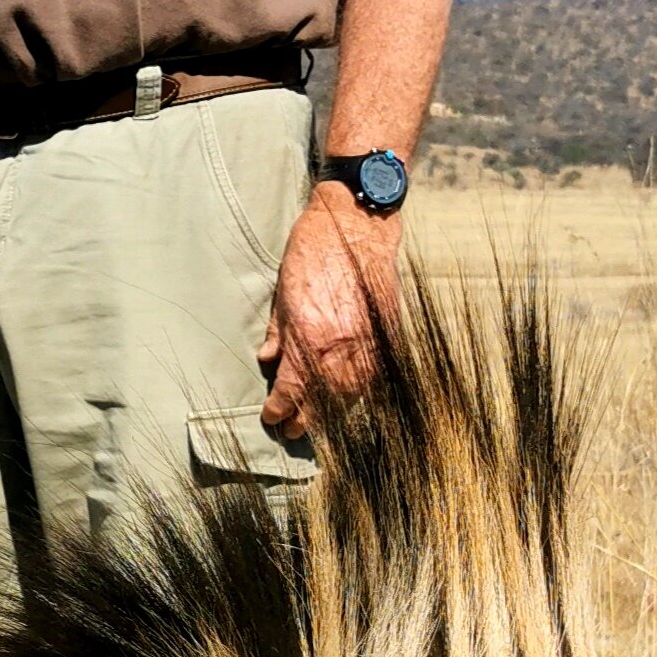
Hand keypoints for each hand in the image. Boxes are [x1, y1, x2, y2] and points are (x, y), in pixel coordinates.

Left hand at [258, 184, 400, 439]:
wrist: (357, 226)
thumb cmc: (313, 253)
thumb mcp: (283, 294)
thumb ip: (278, 333)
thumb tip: (269, 362)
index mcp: (309, 339)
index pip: (291, 392)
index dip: (279, 410)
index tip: (272, 417)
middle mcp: (340, 349)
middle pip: (322, 402)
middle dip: (305, 420)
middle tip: (291, 430)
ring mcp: (368, 343)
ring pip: (351, 394)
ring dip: (333, 409)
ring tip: (319, 417)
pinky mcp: (387, 334)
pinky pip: (373, 374)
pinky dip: (358, 389)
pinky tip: (346, 393)